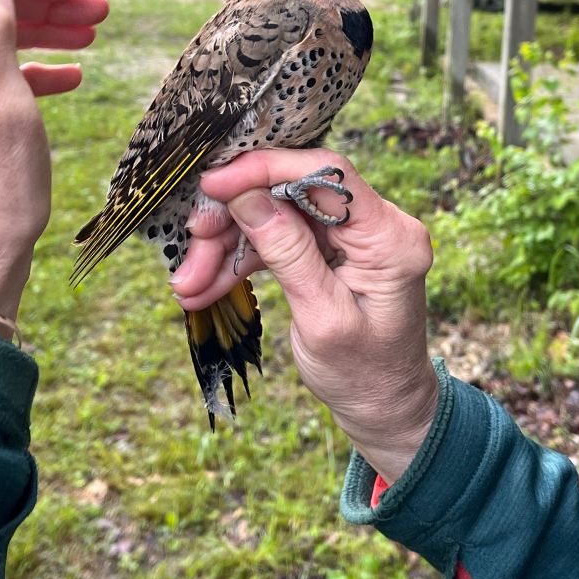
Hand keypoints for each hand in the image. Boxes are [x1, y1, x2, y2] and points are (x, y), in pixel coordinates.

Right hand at [174, 149, 437, 482]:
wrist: (382, 409)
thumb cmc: (364, 375)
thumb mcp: (322, 319)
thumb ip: (288, 253)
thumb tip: (246, 194)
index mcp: (389, 236)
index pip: (328, 173)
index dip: (266, 169)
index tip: (213, 183)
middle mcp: (375, 224)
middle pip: (290, 194)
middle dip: (234, 219)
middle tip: (192, 247)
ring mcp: (351, 235)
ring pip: (274, 216)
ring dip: (226, 247)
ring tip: (188, 286)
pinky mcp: (329, 248)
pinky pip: (276, 238)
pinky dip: (239, 261)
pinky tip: (204, 286)